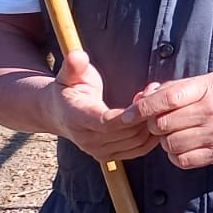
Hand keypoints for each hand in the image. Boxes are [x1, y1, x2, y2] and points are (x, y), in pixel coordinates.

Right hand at [44, 50, 158, 162]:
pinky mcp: (109, 157)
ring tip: (151, 101)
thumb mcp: (69, 74)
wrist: (58, 113)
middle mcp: (86, 139)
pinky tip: (150, 117)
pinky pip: (139, 150)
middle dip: (145, 113)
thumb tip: (77, 55)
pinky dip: (151, 135)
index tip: (141, 97)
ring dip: (151, 123)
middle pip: (126, 133)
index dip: (128, 114)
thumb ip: (74, 65)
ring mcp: (98, 151)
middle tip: (153, 91)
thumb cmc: (69, 88)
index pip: (106, 122)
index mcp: (76, 118)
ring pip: (136, 142)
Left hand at [127, 72, 212, 168]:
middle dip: (156, 125)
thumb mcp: (208, 82)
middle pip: (163, 124)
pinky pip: (183, 160)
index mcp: (208, 89)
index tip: (128, 114)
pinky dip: (177, 155)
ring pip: (170, 144)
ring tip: (179, 134)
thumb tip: (141, 98)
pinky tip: (186, 146)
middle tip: (163, 123)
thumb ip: (175, 88)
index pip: (165, 98)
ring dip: (167, 141)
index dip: (141, 107)